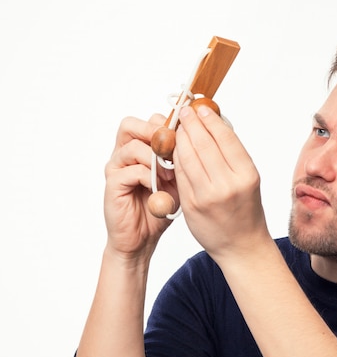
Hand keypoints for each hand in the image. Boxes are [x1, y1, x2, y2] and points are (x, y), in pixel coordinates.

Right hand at [103, 114, 177, 262]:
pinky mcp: (113, 184)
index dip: (169, 124)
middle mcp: (124, 152)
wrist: (143, 236)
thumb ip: (184, 157)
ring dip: (155, 158)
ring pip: (132, 146)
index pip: (150, 120)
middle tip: (174, 147)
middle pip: (131, 125)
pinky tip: (160, 187)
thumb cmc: (162, 205)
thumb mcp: (180, 177)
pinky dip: (149, 176)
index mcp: (141, 146)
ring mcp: (116, 167)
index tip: (189, 134)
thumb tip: (203, 136)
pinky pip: (130, 171)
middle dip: (156, 133)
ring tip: (171, 173)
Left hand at [173, 105, 271, 260]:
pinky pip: (179, 173)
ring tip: (177, 126)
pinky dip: (174, 157)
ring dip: (179, 138)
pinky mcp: (190, 204)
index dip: (210, 119)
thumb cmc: (246, 209)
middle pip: (203, 144)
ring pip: (186, 156)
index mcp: (246, 175)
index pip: (225, 138)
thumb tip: (214, 123)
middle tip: (183, 111)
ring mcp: (207, 196)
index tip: (200, 107)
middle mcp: (227, 185)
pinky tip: (174, 147)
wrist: (241, 245)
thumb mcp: (247, 179)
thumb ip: (232, 154)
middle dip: (190, 123)